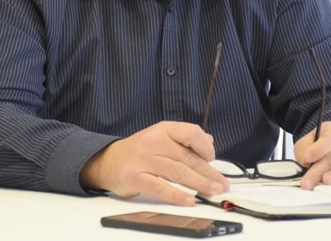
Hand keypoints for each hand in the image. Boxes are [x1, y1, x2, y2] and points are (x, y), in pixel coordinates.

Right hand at [80, 121, 229, 205]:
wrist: (108, 161)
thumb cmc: (139, 151)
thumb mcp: (161, 137)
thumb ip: (185, 139)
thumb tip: (209, 141)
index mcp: (163, 129)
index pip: (190, 132)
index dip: (205, 146)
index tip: (213, 158)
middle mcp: (154, 142)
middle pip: (187, 157)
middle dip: (208, 172)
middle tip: (222, 184)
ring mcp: (144, 160)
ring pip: (178, 172)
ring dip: (199, 183)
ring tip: (213, 191)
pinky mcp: (136, 177)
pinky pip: (160, 187)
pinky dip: (176, 195)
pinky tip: (189, 200)